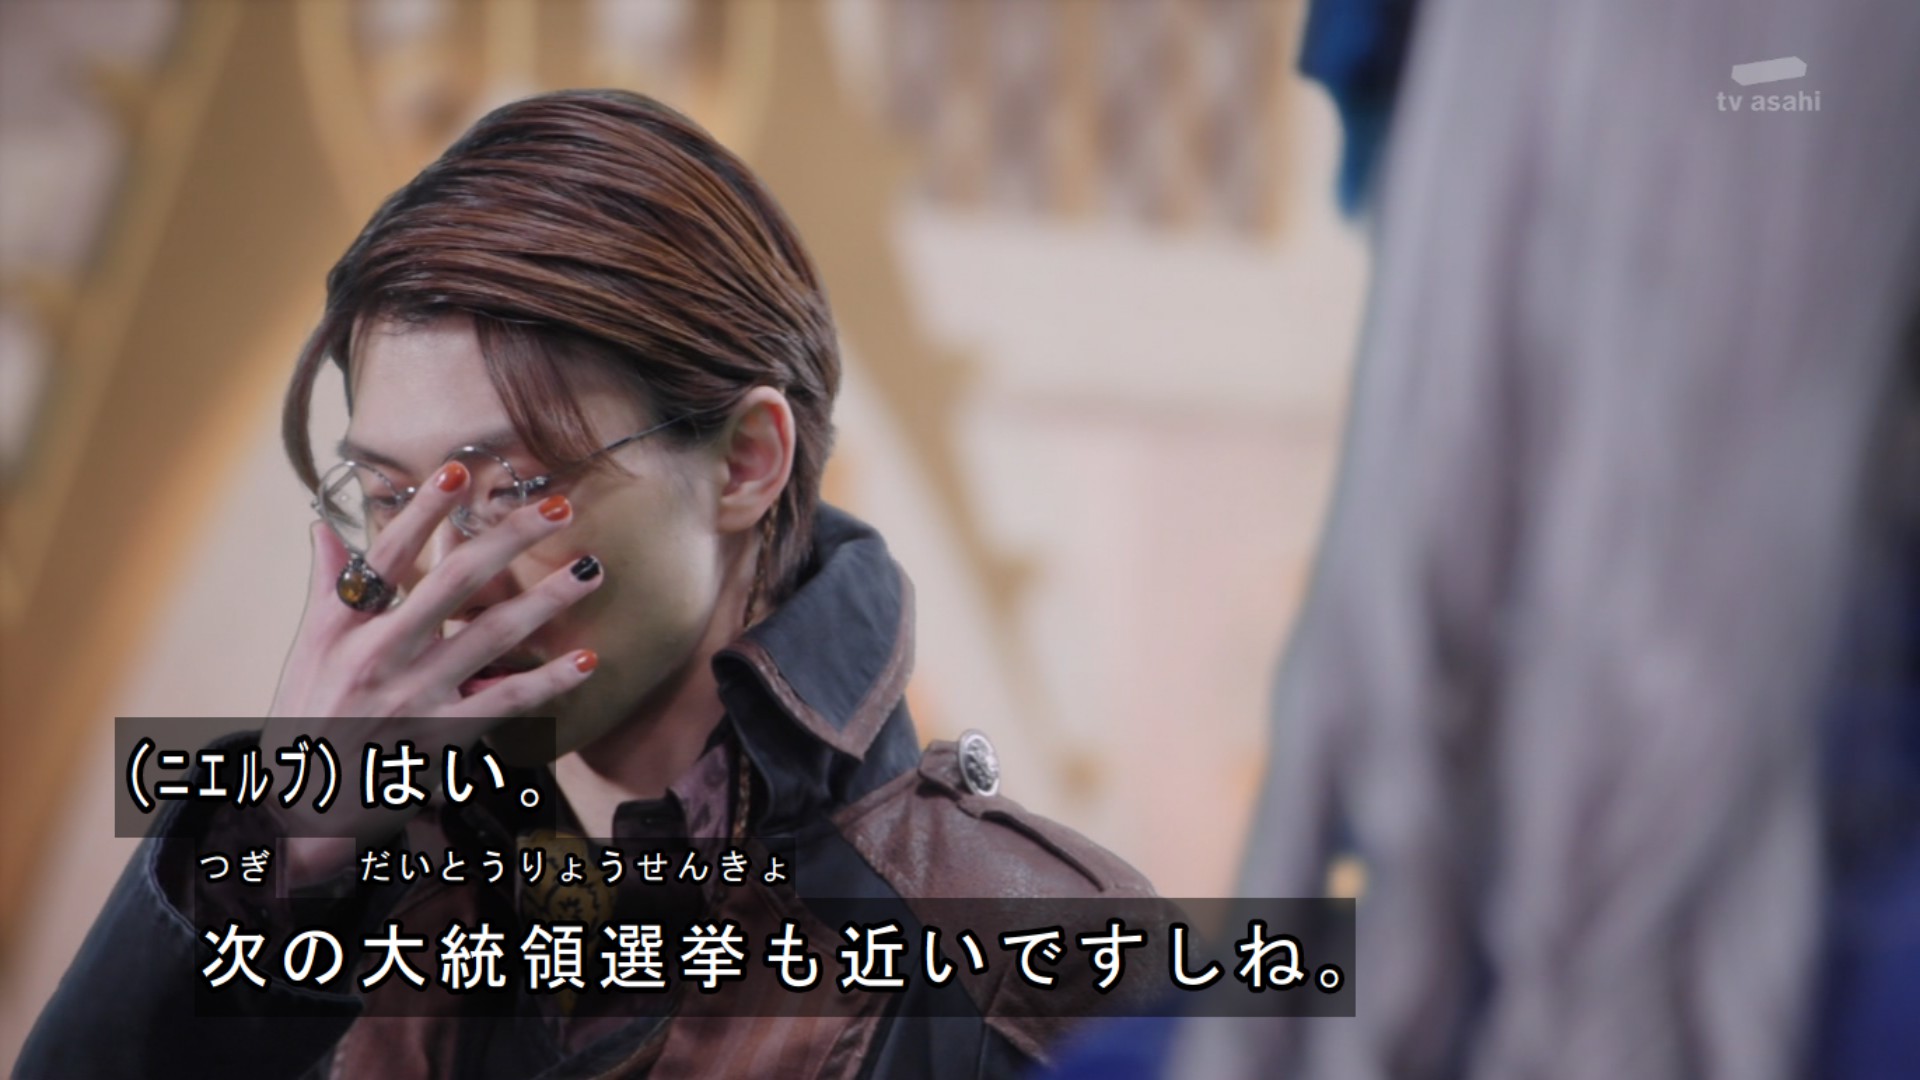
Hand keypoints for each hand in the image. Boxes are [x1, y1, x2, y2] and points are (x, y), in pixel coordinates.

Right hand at [263, 461, 601, 881]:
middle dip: (510, 537)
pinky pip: (506, 702)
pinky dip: (549, 681)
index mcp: (344, 624)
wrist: (303, 806)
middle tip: (558, 506)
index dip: (425, 511)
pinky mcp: (443, 737)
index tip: (460, 470)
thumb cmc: (307, 715)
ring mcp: (414, 696)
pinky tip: (586, 660)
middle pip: (455, 582)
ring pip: (493, 635)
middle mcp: (380, 653)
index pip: (388, 554)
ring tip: (591, 568)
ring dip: (548, 599)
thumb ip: (328, 585)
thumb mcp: (308, 648)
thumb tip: (322, 526)